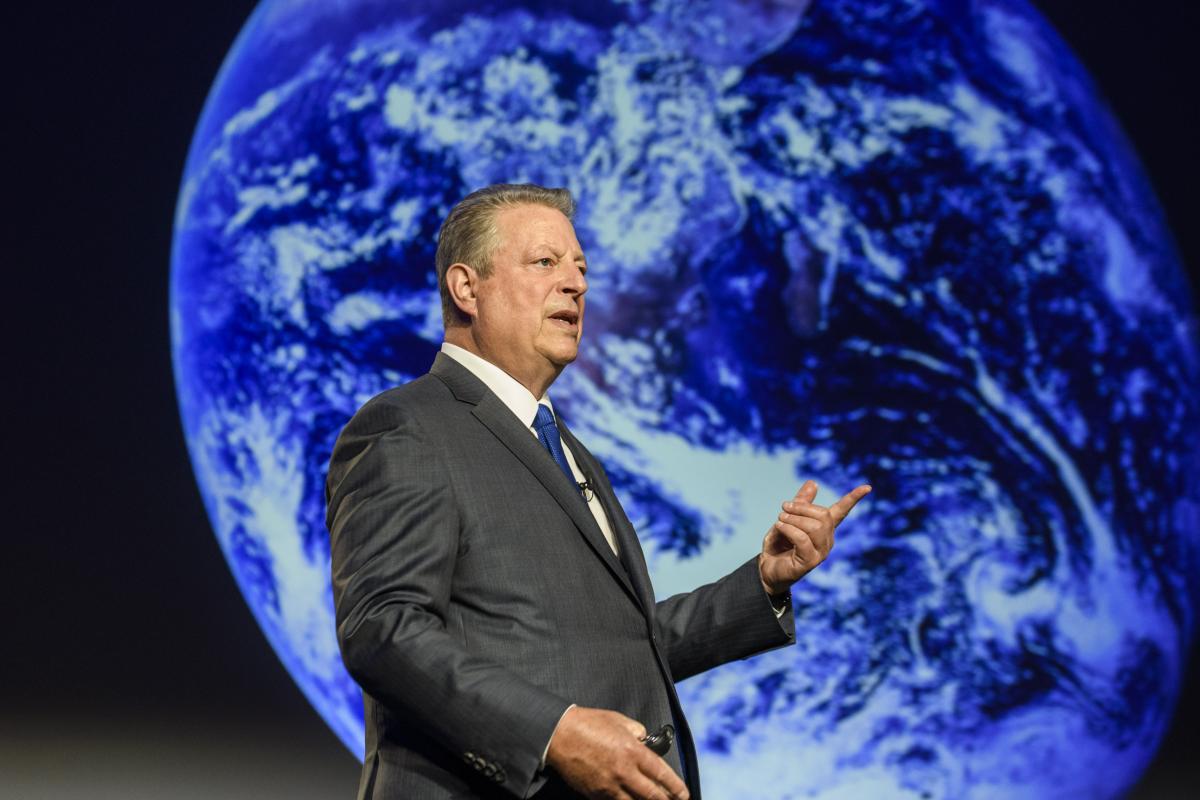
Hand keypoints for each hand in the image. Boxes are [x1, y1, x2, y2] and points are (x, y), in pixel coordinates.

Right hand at [546, 706, 688, 799]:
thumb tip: (645, 741)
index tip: (683, 793)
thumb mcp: (619, 720)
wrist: (559, 735)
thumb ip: (637, 732)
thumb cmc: (588, 724)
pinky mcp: (596, 794)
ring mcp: (609, 786)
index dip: (675, 786)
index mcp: (632, 751)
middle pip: (652, 795)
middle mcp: (624, 771)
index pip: (662, 774)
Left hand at [759, 479, 869, 595]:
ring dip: (793, 519)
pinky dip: (788, 529)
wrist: (765, 567)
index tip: (867, 487)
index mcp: (824, 528)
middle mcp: (827, 540)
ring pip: (815, 527)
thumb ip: (801, 502)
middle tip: (784, 508)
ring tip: (780, 519)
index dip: (853, 498)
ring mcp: (821, 553)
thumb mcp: (788, 518)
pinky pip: (802, 539)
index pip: (842, 511)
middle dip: (801, 507)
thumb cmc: (778, 543)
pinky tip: (779, 527)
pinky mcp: (810, 562)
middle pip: (823, 516)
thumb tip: (813, 482)